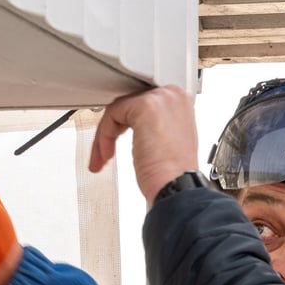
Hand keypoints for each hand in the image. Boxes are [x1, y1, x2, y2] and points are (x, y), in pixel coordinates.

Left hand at [89, 85, 199, 204]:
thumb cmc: (172, 174)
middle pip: (129, 105)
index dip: (126, 124)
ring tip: (103, 159)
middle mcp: (174, 96)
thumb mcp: (166, 141)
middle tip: (104, 154)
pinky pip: (113, 113)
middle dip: (112, 130)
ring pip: (119, 109)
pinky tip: (107, 155)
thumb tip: (135, 125)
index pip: (142, 103)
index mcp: (181, 103)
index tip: (115, 143)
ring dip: (105, 136)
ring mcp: (161, 99)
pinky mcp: (146, 106)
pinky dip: (104, 136)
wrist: (176, 187)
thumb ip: (154, 126)